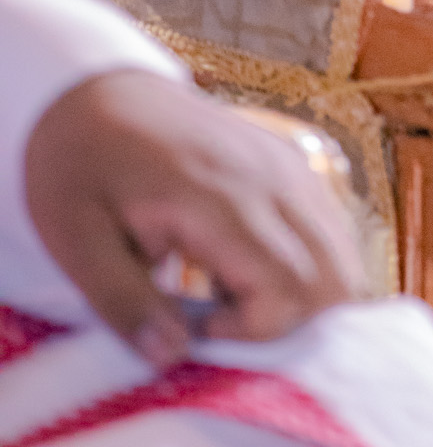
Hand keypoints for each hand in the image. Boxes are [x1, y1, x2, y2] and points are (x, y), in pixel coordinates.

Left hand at [25, 70, 363, 367]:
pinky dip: (309, 265)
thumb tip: (173, 357)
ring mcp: (289, 167)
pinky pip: (331, 227)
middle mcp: (273, 179)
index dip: (253, 331)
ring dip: (304, 296)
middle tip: (221, 323)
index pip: (288, 288)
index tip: (197, 328)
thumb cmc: (78, 168)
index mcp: (219, 199)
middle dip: (291, 324)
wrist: (95, 89)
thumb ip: (124, 302)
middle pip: (335, 277)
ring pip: (342, 254)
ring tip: (230, 296)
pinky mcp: (291, 163)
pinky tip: (248, 268)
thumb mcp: (76, 241)